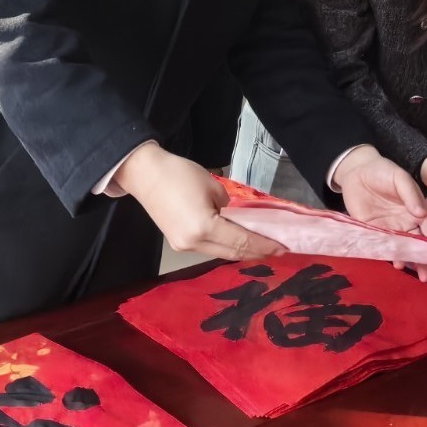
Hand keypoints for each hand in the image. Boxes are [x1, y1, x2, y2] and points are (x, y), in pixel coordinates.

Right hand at [118, 144, 284, 260]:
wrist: (145, 175)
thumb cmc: (179, 174)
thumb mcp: (212, 185)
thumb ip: (228, 206)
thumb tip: (235, 218)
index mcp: (204, 227)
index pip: (241, 241)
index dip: (263, 245)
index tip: (282, 247)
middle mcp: (193, 243)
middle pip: (232, 252)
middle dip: (256, 252)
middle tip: (278, 250)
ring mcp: (184, 246)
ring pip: (221, 253)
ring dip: (242, 251)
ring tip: (262, 247)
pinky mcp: (178, 243)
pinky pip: (209, 248)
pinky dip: (226, 246)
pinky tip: (238, 242)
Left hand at [335, 145, 426, 281]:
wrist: (356, 171)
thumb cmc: (383, 171)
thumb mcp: (399, 177)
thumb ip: (410, 194)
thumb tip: (421, 214)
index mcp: (417, 210)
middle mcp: (406, 223)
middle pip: (419, 245)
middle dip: (426, 260)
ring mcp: (390, 229)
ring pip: (403, 249)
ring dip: (411, 262)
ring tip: (421, 276)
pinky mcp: (373, 231)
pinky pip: (384, 246)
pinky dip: (391, 256)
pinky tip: (397, 264)